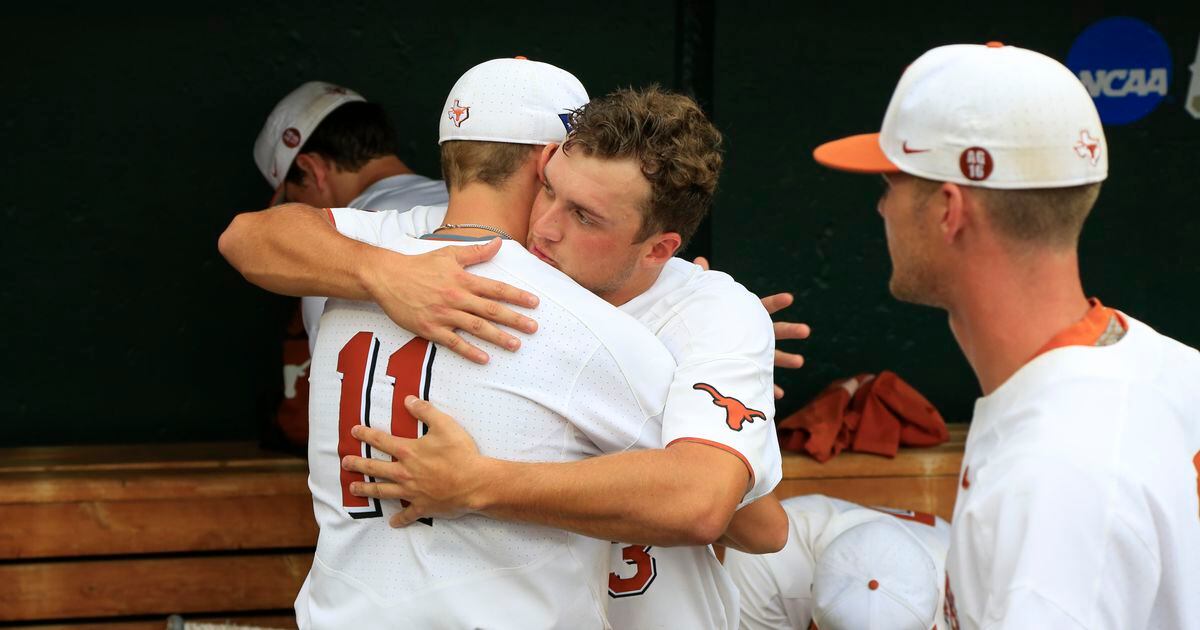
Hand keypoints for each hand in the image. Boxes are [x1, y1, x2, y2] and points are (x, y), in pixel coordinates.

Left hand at [343, 396, 489, 525]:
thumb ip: (425, 411)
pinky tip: (392, 522)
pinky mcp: (422, 506)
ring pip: (383, 491)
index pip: (381, 441)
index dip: (366, 435)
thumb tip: (408, 400)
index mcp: (408, 451)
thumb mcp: (445, 425)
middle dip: (358, 465)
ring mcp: (411, 492)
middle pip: (374, 468)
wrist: (475, 483)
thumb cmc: (461, 453)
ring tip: (353, 489)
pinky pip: (407, 514)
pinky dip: (400, 519)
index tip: (354, 432)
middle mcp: (404, 472)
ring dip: (366, 490)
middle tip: (345, 463)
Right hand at [363, 239, 539, 363]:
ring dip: (498, 337)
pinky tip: (484, 359)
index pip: (495, 289)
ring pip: (476, 327)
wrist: (388, 278)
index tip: (534, 303)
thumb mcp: (449, 254)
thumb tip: (498, 243)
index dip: (516, 296)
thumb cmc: (420, 265)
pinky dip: (469, 351)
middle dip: (514, 319)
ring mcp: (444, 314)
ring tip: (516, 345)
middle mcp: (456, 298)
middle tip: (533, 327)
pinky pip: (453, 342)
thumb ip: (476, 252)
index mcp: (462, 280)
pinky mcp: (430, 329)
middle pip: (491, 310)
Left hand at [692, 257, 810, 398]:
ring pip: (773, 356)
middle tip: (806, 330)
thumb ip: (705, 280)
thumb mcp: (706, 300)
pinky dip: (770, 387)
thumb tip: (698, 259)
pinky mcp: (747, 369)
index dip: (775, 302)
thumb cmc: (708, 320)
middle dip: (790, 329)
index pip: (763, 306)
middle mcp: (754, 334)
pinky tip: (779, 396)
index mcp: (746, 317)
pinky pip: (760, 380)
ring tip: (800, 361)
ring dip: (786, 358)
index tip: (789, 298)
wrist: (703, 344)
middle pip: (775, 330)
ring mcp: (753, 352)